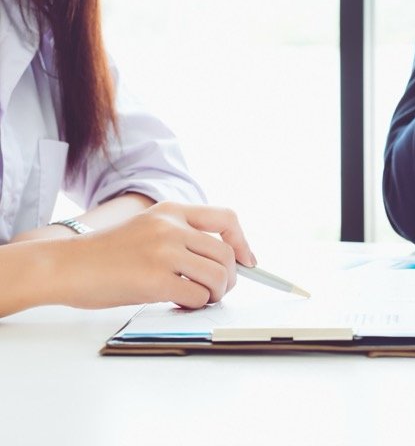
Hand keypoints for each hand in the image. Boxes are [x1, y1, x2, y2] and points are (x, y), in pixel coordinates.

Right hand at [55, 202, 255, 309]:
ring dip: (216, 293)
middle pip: (226, 253)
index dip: (242, 241)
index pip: (226, 217)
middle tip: (219, 290)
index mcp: (171, 210)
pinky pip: (197, 295)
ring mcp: (164, 252)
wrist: (66, 265)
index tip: (248, 260)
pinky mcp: (155, 279)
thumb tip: (220, 260)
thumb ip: (180, 235)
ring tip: (201, 297)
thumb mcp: (146, 227)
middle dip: (231, 276)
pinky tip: (181, 302)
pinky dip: (196, 304)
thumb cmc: (105, 253)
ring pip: (217, 275)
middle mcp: (171, 226)